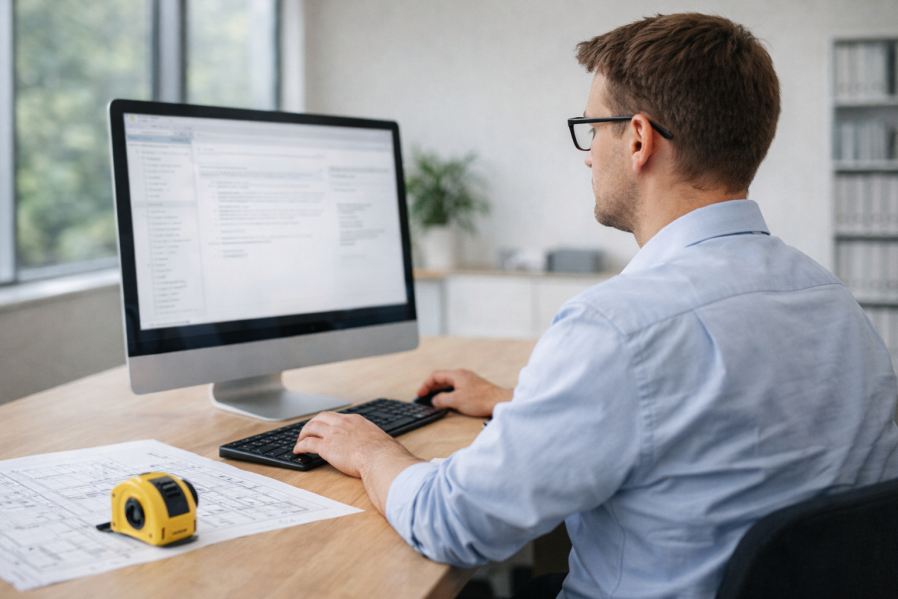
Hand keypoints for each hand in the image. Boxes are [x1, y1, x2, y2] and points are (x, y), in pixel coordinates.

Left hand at [294, 412, 422, 513]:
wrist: (380, 457)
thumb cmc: (384, 453)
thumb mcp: (381, 441)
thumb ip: (377, 442)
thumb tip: (384, 449)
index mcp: (356, 421)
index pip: (338, 417)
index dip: (329, 422)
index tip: (326, 427)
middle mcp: (342, 424)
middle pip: (321, 417)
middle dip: (312, 423)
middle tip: (308, 431)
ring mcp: (333, 434)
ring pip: (311, 427)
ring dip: (303, 433)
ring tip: (299, 440)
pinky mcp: (326, 447)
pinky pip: (308, 443)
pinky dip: (300, 446)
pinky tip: (298, 451)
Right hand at [416, 369, 512, 417]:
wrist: (499, 401)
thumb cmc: (481, 399)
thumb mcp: (456, 401)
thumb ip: (442, 399)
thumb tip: (435, 400)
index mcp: (456, 375)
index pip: (435, 376)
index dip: (425, 385)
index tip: (420, 394)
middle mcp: (462, 375)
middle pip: (442, 379)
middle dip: (432, 388)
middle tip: (424, 397)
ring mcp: (469, 380)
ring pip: (450, 383)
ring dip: (440, 391)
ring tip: (434, 400)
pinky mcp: (474, 387)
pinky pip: (457, 388)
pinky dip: (449, 393)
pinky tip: (449, 401)